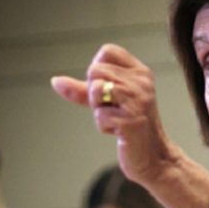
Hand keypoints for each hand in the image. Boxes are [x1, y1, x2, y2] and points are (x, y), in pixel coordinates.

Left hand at [51, 44, 178, 184]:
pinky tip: (120, 132)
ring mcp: (138, 100)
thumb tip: (56, 81)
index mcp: (140, 72)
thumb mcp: (107, 102)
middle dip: (94, 93)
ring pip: (96, 89)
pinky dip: (104, 127)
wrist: (153, 156)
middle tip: (113, 108)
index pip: (107, 51)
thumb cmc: (130, 126)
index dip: (97, 69)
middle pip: (95, 70)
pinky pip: (100, 116)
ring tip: (116, 118)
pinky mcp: (131, 120)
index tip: (108, 88)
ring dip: (98, 109)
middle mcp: (141, 82)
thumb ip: (83, 90)